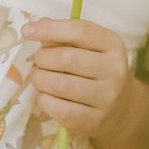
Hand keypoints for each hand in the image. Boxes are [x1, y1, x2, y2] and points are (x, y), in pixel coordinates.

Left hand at [24, 17, 136, 143]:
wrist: (121, 109)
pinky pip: (60, 109)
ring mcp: (106, 98)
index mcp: (113, 45)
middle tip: (37, 62)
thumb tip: (36, 28)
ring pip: (61, 85)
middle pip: (66, 58)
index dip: (50, 29)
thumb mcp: (89, 48)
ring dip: (40, 79)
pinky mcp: (94, 120)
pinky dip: (44, 100)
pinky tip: (44, 95)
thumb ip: (64, 36)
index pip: (80, 31)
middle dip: (42, 58)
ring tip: (38, 78)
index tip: (27, 31)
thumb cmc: (97, 71)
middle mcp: (114, 70)